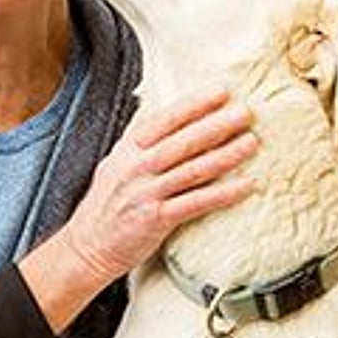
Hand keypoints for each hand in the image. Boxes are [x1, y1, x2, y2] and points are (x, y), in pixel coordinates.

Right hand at [61, 87, 258, 284]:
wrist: (86, 246)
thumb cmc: (107, 204)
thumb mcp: (117, 164)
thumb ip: (142, 144)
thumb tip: (173, 120)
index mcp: (128, 149)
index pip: (165, 120)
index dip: (194, 104)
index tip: (221, 92)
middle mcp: (137, 167)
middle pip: (183, 142)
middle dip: (217, 125)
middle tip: (245, 113)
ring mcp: (146, 193)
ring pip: (193, 170)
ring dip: (226, 155)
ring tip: (251, 143)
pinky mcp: (156, 219)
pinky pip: (196, 203)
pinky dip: (223, 194)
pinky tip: (246, 186)